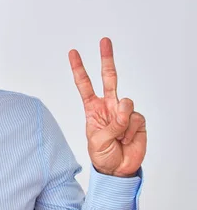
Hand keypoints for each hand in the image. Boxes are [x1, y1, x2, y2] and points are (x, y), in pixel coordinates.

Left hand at [68, 37, 146, 176]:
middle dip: (107, 59)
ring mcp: (123, 111)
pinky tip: (128, 138)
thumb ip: (110, 124)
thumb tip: (124, 110)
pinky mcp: (137, 120)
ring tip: (118, 137)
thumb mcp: (97, 140)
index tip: (73, 52)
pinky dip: (131, 130)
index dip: (79, 69)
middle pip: (109, 78)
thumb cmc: (102, 155)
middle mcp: (108, 105)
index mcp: (92, 108)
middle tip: (104, 40)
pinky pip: (135, 118)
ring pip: (125, 103)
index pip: (84, 84)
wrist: (118, 169)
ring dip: (121, 122)